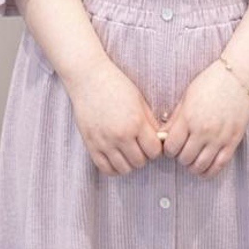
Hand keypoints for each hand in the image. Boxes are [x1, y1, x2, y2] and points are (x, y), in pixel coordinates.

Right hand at [68, 58, 162, 175]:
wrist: (89, 78)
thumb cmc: (116, 85)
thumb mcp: (139, 100)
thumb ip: (150, 122)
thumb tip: (159, 141)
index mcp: (136, 122)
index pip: (154, 151)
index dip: (156, 148)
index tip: (152, 142)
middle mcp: (120, 135)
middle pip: (140, 162)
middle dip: (144, 155)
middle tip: (140, 145)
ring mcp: (104, 142)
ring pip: (124, 169)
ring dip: (130, 162)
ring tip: (128, 150)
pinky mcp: (91, 145)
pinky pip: (106, 169)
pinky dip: (114, 167)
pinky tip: (117, 156)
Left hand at [160, 57, 248, 178]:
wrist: (239, 76)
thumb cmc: (211, 82)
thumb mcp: (187, 96)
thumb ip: (175, 118)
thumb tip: (163, 136)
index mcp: (188, 117)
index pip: (170, 147)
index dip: (168, 149)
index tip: (171, 145)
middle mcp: (203, 130)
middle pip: (184, 158)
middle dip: (180, 157)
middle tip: (182, 150)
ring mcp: (219, 138)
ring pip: (200, 166)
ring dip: (193, 165)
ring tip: (193, 158)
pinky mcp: (233, 141)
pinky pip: (219, 166)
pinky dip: (209, 171)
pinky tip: (205, 167)